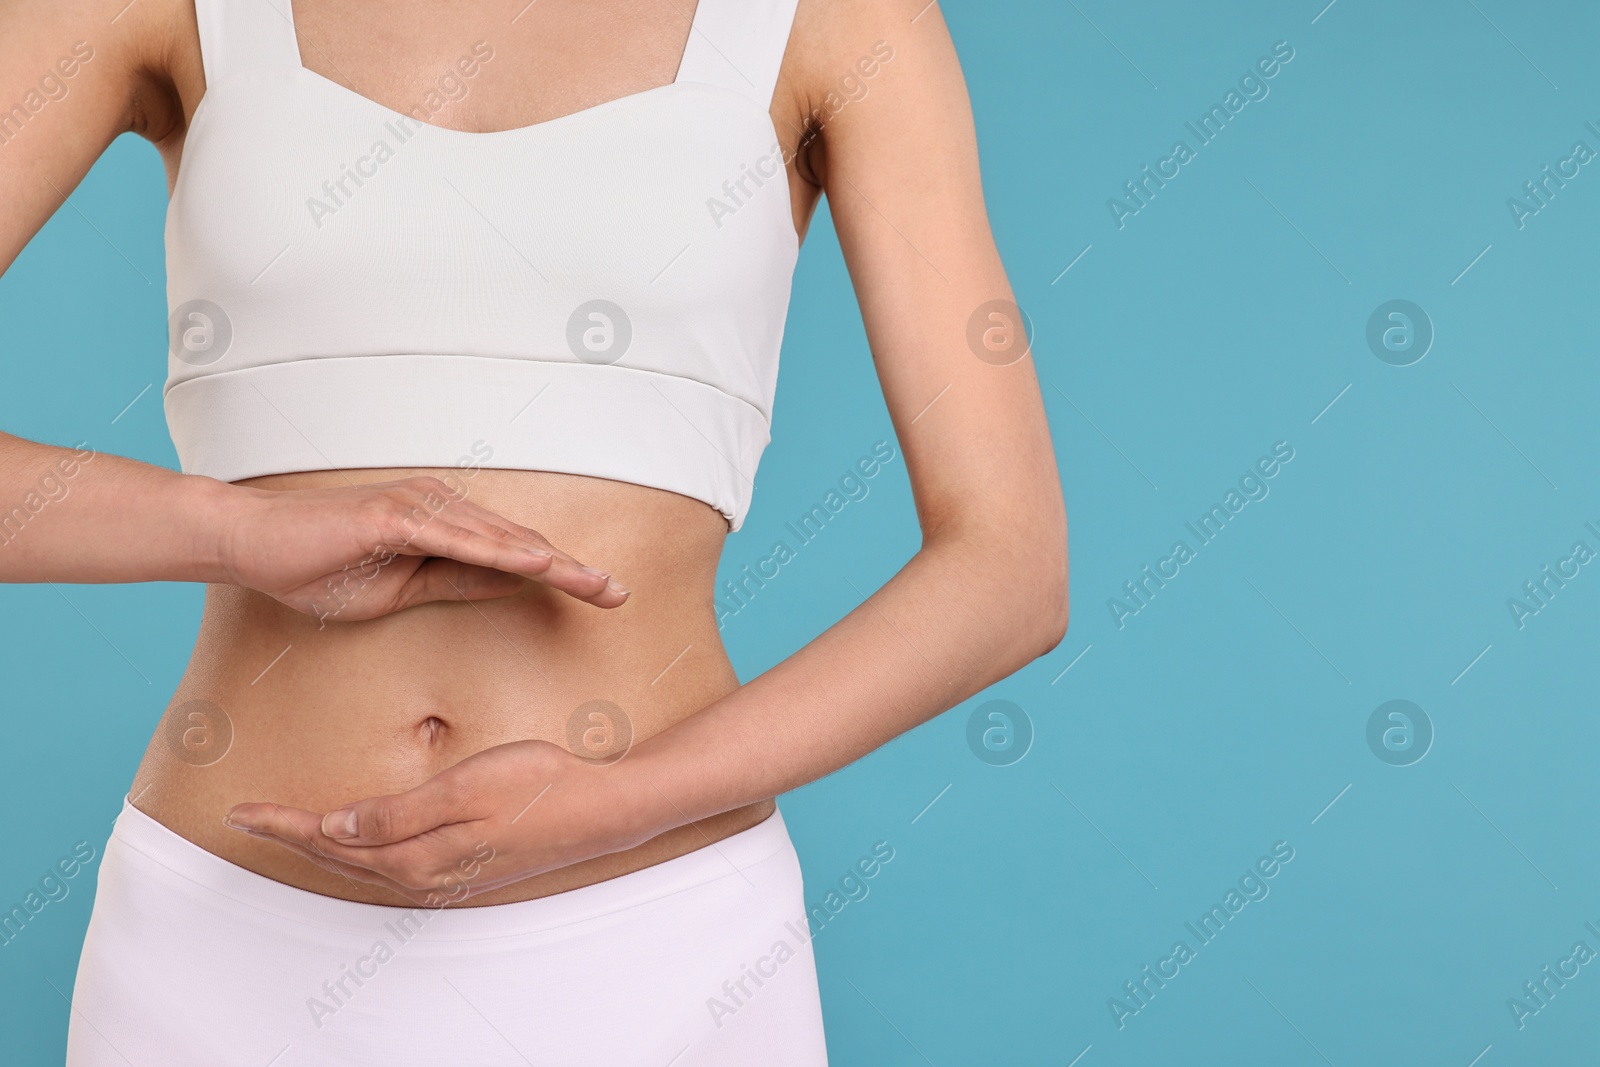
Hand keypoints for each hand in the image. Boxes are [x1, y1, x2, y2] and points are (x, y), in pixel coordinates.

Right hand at [218, 475, 628, 622]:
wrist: (253, 545)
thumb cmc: (320, 568)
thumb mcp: (402, 589)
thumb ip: (457, 583)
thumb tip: (512, 586)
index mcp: (445, 526)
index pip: (515, 554)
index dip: (563, 574)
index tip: (605, 595)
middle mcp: (440, 507)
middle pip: (521, 543)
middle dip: (573, 569)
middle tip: (620, 594)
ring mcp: (418, 506)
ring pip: (500, 539)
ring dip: (551, 562)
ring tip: (594, 583)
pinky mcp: (393, 515)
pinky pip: (457, 538)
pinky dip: (500, 553)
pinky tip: (536, 566)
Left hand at [222, 740, 666, 904]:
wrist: (604, 810)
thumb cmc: (539, 786)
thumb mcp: (464, 789)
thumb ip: (397, 813)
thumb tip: (338, 828)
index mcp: (415, 856)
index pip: (331, 840)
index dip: (284, 825)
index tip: (243, 810)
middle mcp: (424, 875)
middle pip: (341, 857)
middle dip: (293, 837)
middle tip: (250, 817)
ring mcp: (447, 874)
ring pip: (366, 863)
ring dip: (325, 847)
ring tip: (292, 828)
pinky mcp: (466, 866)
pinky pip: (395, 864)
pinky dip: (364, 852)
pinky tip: (363, 840)